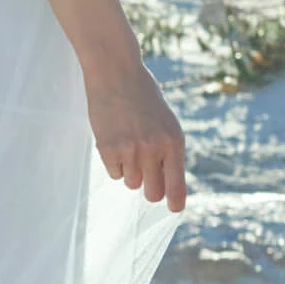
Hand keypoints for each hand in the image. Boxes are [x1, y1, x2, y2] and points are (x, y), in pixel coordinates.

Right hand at [83, 56, 186, 212]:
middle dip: (149, 188)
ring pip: (131, 183)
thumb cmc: (144, 98)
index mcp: (173, 142)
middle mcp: (154, 149)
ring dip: (130, 171)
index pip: (176, 184)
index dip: (175, 201)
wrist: (116, 74)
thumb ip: (169, 153)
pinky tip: (115, 140)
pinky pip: (114, 173)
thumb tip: (167, 188)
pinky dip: (114, 163)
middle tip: (145, 176)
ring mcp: (130, 150)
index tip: (174, 209)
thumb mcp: (166, 123)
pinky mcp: (108, 149)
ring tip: (128, 145)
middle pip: (152, 192)